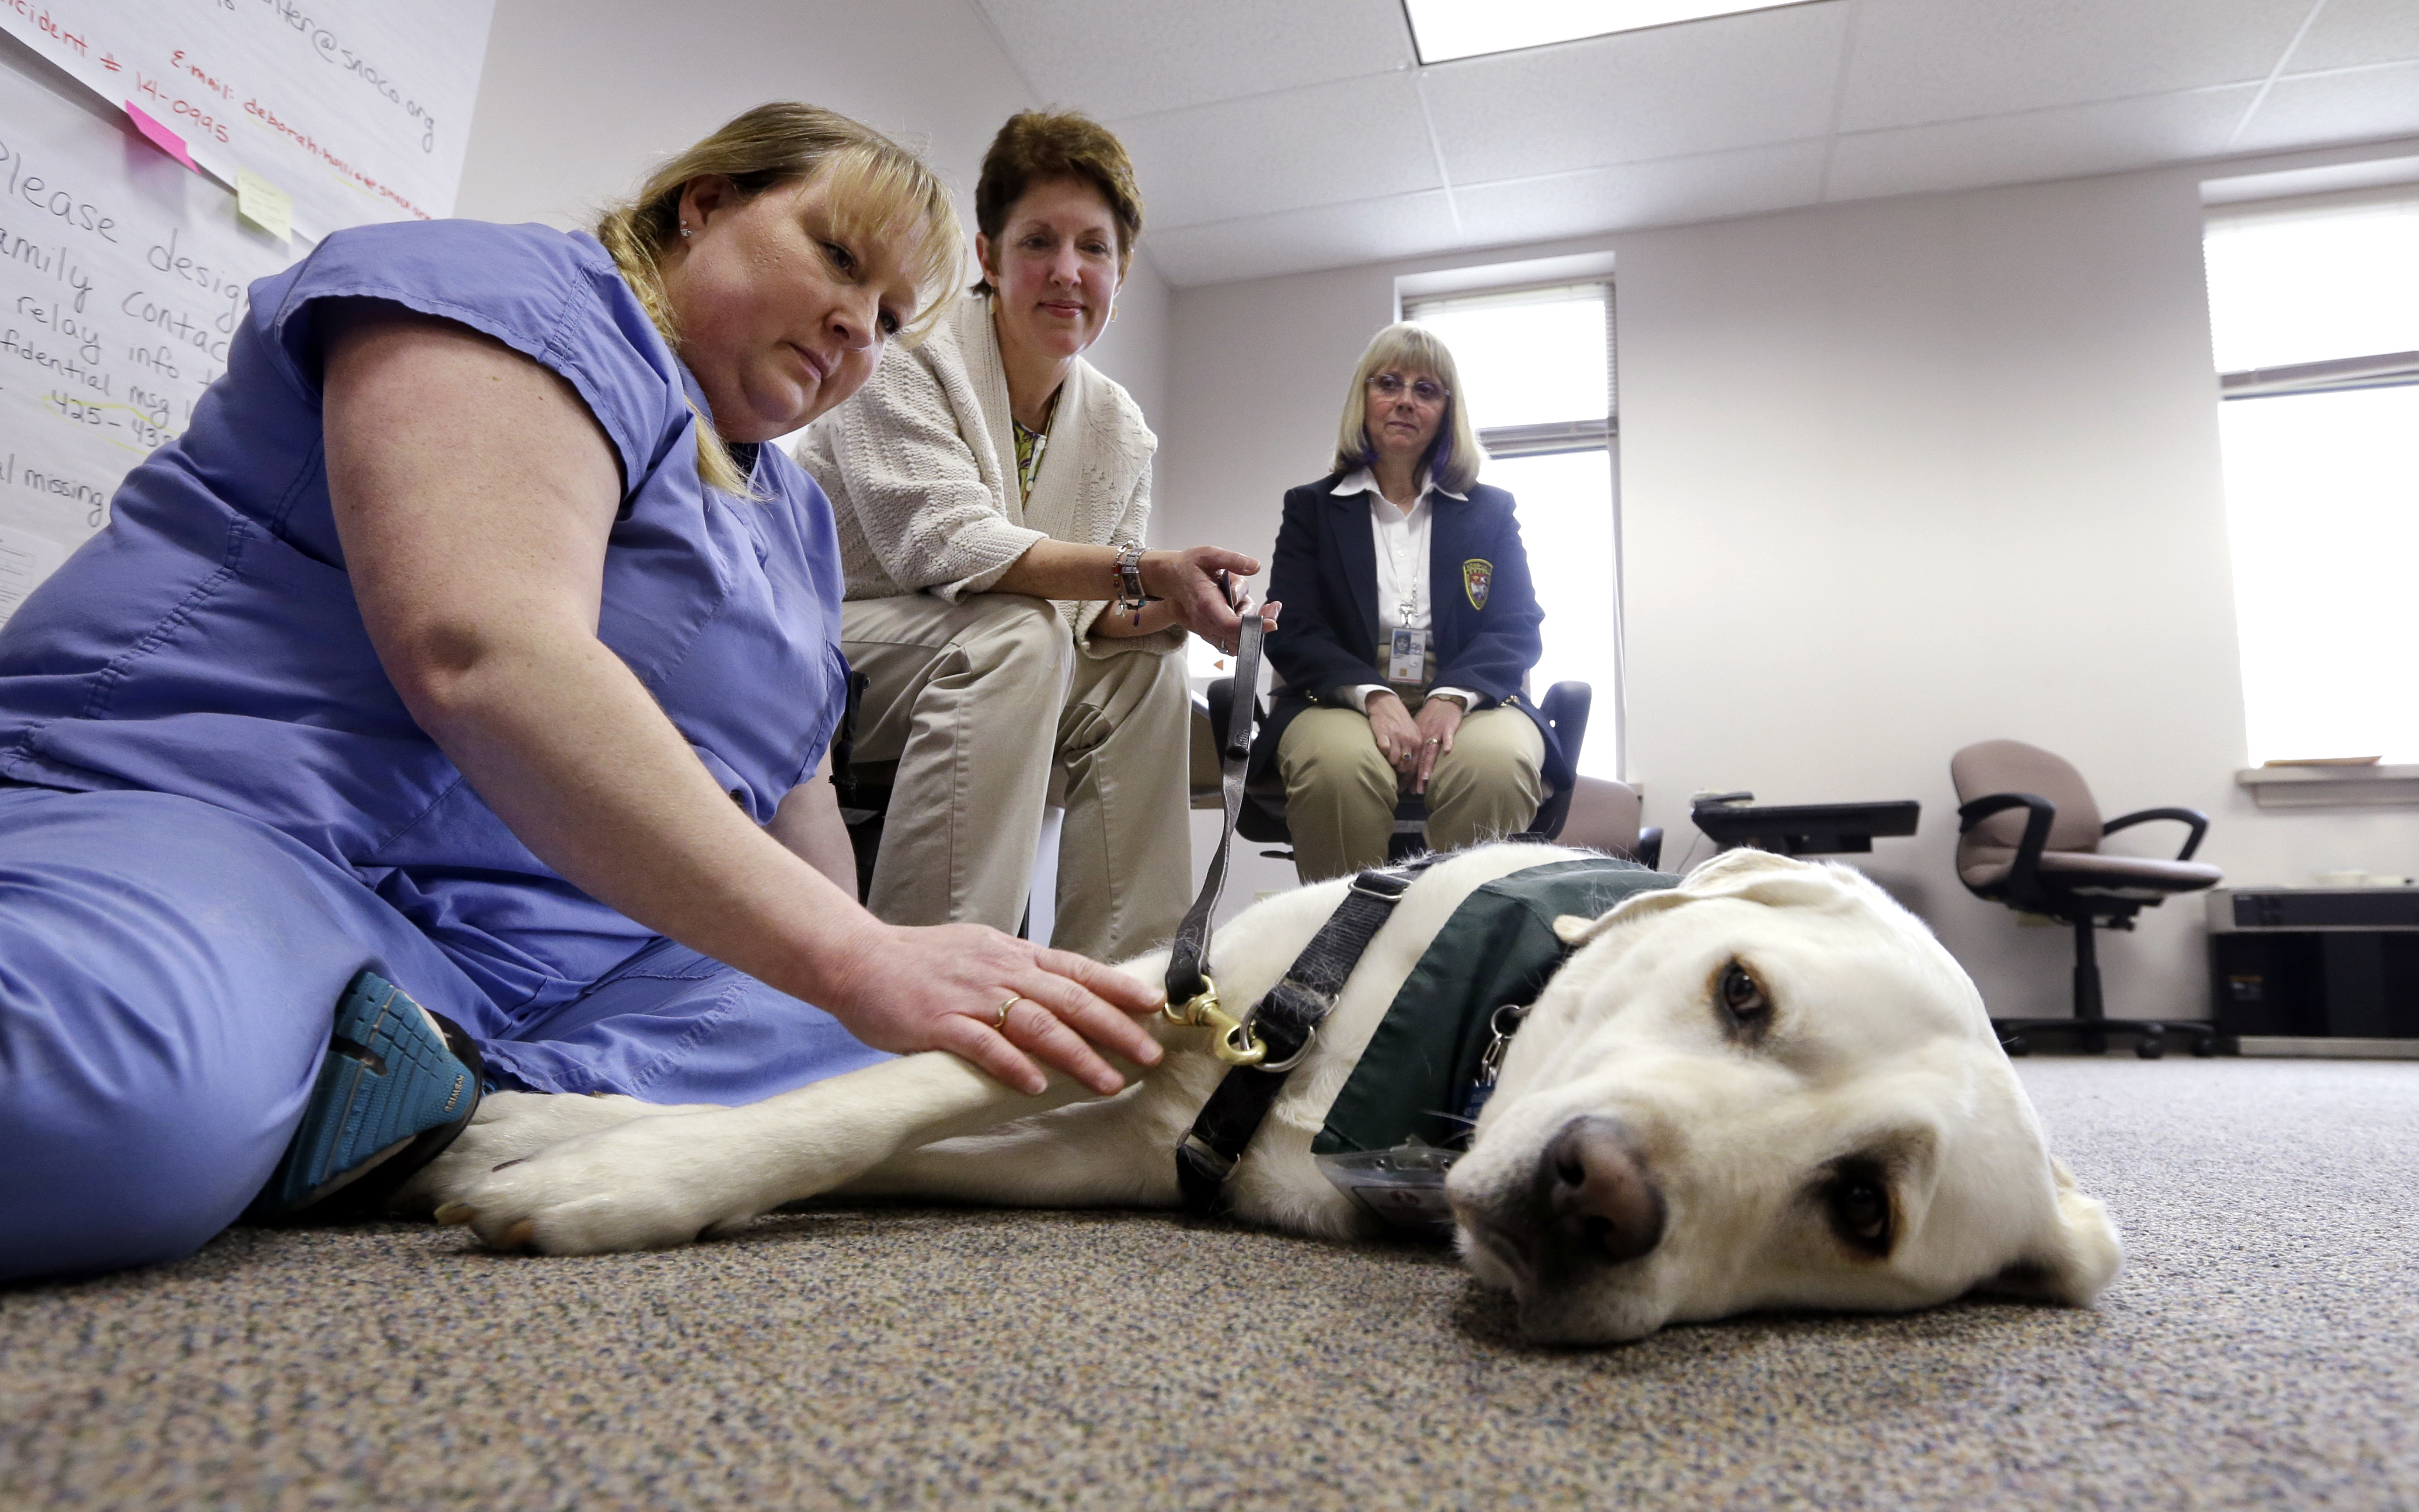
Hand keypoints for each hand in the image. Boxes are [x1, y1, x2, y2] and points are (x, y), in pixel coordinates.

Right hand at [820, 922, 1164, 1096]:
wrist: (858, 959)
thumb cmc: (922, 963)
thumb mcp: (981, 953)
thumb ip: (1021, 972)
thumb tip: (1066, 993)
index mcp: (1013, 954)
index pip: (1078, 969)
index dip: (1119, 988)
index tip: (1155, 1006)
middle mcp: (1000, 970)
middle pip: (1070, 999)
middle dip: (1116, 1029)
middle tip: (1149, 1055)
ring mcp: (970, 996)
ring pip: (1037, 1023)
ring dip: (1077, 1054)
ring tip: (1108, 1081)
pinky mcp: (938, 1021)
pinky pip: (983, 1044)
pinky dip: (1012, 1065)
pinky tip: (1036, 1085)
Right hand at [1141, 546, 1260, 645]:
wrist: (1171, 578)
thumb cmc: (1190, 566)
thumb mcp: (1209, 554)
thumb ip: (1232, 560)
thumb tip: (1255, 566)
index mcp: (1205, 603)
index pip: (1230, 623)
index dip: (1252, 626)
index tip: (1272, 623)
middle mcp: (1205, 622)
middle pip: (1238, 634)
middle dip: (1260, 621)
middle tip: (1274, 607)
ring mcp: (1207, 631)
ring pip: (1238, 638)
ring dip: (1250, 620)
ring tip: (1240, 596)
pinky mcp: (1211, 633)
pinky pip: (1232, 641)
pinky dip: (1244, 628)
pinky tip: (1246, 610)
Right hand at [1365, 691, 1422, 787]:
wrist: (1387, 704)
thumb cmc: (1400, 721)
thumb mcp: (1412, 734)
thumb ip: (1413, 750)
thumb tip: (1410, 771)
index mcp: (1417, 742)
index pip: (1415, 766)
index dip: (1409, 780)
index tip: (1403, 789)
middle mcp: (1408, 740)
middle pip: (1405, 766)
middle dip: (1398, 774)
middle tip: (1392, 778)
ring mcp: (1396, 737)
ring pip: (1393, 760)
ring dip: (1389, 763)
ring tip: (1386, 761)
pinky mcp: (1383, 733)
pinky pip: (1383, 750)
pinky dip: (1382, 753)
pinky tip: (1380, 751)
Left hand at [1409, 696, 1462, 794]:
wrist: (1442, 702)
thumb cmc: (1431, 718)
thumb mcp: (1419, 732)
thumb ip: (1416, 747)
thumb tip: (1408, 764)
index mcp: (1418, 741)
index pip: (1413, 761)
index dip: (1410, 776)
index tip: (1406, 790)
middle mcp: (1425, 739)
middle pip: (1421, 760)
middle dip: (1417, 776)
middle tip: (1415, 791)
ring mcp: (1436, 733)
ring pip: (1431, 750)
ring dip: (1429, 764)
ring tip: (1426, 777)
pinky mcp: (1447, 727)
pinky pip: (1448, 735)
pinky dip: (1448, 742)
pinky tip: (1448, 751)